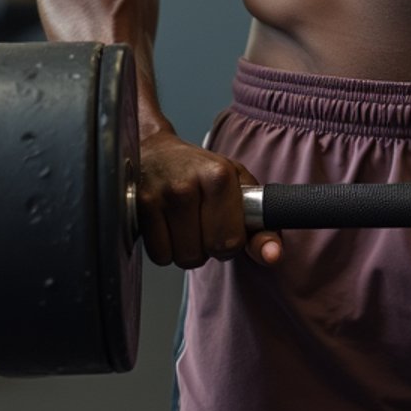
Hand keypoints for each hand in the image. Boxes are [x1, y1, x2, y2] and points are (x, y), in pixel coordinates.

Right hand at [137, 130, 282, 269]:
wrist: (156, 152)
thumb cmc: (200, 172)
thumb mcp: (238, 188)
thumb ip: (261, 225)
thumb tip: (273, 255)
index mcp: (219, 175)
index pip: (230, 241)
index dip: (229, 241)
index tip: (224, 225)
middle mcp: (188, 185)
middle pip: (204, 253)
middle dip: (206, 247)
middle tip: (201, 222)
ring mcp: (159, 196)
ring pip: (181, 258)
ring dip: (184, 249)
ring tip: (183, 222)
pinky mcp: (137, 208)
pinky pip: (159, 257)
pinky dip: (164, 249)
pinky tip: (165, 225)